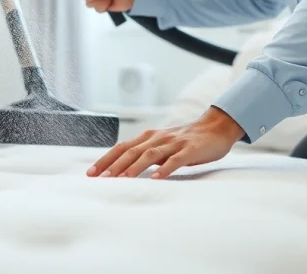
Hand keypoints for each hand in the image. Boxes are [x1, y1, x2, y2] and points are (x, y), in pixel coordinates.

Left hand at [86, 106, 244, 178]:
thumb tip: (123, 170)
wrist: (214, 127)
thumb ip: (146, 155)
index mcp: (149, 137)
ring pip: (150, 154)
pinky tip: (157, 178)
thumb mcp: (162, 146)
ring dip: (134, 167)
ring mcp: (174, 143)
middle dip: (114, 165)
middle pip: (131, 150)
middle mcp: (158, 138)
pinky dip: (165, 168)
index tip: (92, 173)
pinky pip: (176, 159)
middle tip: (100, 179)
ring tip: (122, 179)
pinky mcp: (190, 149)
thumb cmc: (186, 141)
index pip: (122, 147)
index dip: (106, 159)